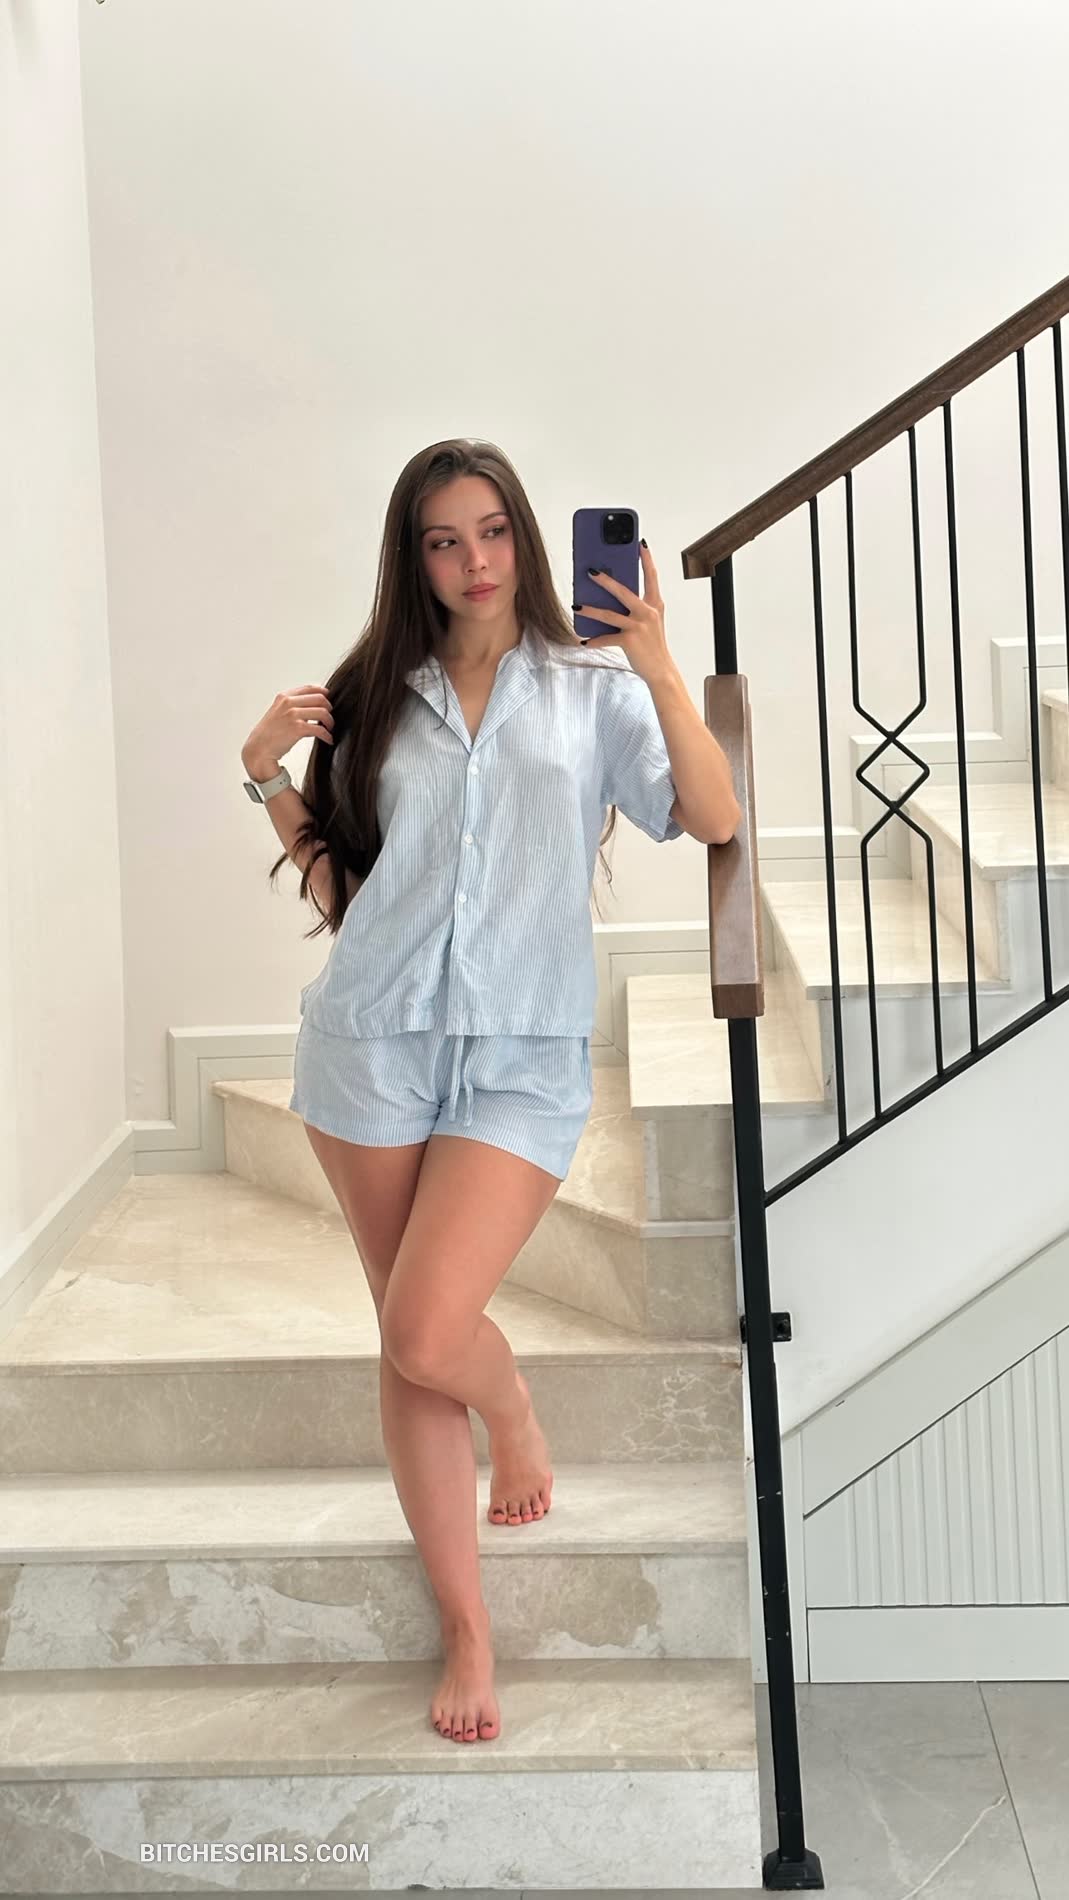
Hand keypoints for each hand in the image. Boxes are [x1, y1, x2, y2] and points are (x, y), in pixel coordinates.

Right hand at [242, 685, 333, 775]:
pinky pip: (320, 729)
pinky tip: (328, 740)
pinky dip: (327, 735)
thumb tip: (313, 705)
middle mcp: (289, 703)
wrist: (258, 749)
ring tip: (329, 729)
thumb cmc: (269, 734)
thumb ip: (292, 705)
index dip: (323, 693)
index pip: (310, 688)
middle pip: (320, 699)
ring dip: (330, 722)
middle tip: (329, 719)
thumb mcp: (277, 712)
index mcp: (284, 697)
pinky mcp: (297, 728)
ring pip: (323, 712)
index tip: (329, 700)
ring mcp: (293, 714)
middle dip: (329, 709)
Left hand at [574, 541, 673, 684]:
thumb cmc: (652, 644)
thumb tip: (610, 597)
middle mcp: (647, 612)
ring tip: (576, 606)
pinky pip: (606, 638)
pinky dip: (594, 641)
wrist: (661, 669)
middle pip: (623, 590)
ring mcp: (638, 626)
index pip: (651, 576)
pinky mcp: (629, 641)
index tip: (640, 543)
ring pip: (608, 614)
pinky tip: (584, 641)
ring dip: (589, 610)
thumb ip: (635, 607)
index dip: (646, 559)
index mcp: (654, 604)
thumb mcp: (649, 621)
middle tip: (589, 571)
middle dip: (605, 580)